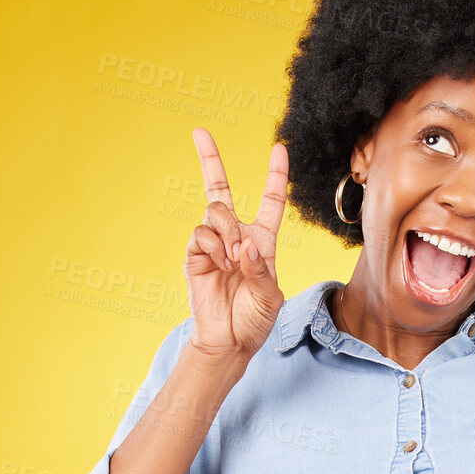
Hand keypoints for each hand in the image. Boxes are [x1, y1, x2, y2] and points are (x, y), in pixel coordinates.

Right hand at [184, 129, 288, 363]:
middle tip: (199, 132)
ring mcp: (214, 244)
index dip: (275, 175)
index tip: (279, 148)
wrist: (229, 341)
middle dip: (209, 157)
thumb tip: (244, 245)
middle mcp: (236, 236)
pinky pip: (201, 234)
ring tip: (233, 259)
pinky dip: (214, 247)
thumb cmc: (255, 320)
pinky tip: (221, 265)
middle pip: (220, 188)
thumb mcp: (270, 296)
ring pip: (215, 211)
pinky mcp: (195, 255)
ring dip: (227, 230)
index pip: (270, 201)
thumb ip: (261, 269)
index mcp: (263, 241)